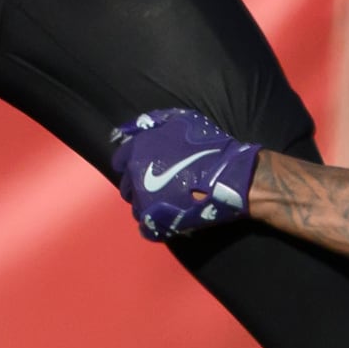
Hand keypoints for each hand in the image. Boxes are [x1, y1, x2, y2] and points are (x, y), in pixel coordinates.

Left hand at [107, 107, 265, 239]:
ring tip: (167, 201)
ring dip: (147, 204)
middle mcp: (135, 176)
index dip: (132, 161)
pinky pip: (146, 227)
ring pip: (136, 206)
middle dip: (139, 183)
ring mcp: (145, 202)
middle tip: (160, 183)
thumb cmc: (205, 146)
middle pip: (127, 185)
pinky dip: (154, 223)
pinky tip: (168, 217)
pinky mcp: (157, 222)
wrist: (229, 177)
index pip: (119, 160)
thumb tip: (127, 130)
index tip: (145, 165)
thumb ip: (151, 122)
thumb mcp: (179, 120)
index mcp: (137, 151)